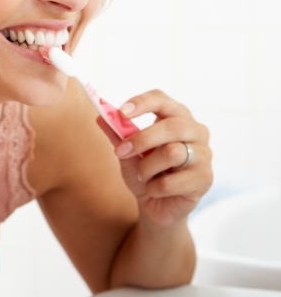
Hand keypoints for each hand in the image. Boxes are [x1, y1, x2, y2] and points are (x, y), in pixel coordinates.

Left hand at [97, 90, 212, 227]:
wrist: (157, 205)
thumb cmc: (145, 172)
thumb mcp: (128, 152)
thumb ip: (117, 134)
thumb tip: (100, 116)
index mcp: (177, 117)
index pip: (162, 100)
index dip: (142, 103)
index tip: (120, 112)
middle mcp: (196, 132)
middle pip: (172, 126)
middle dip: (142, 139)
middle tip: (121, 151)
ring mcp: (204, 155)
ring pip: (172, 153)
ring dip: (146, 167)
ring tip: (142, 175)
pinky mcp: (204, 179)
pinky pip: (170, 182)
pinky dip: (154, 188)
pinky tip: (155, 190)